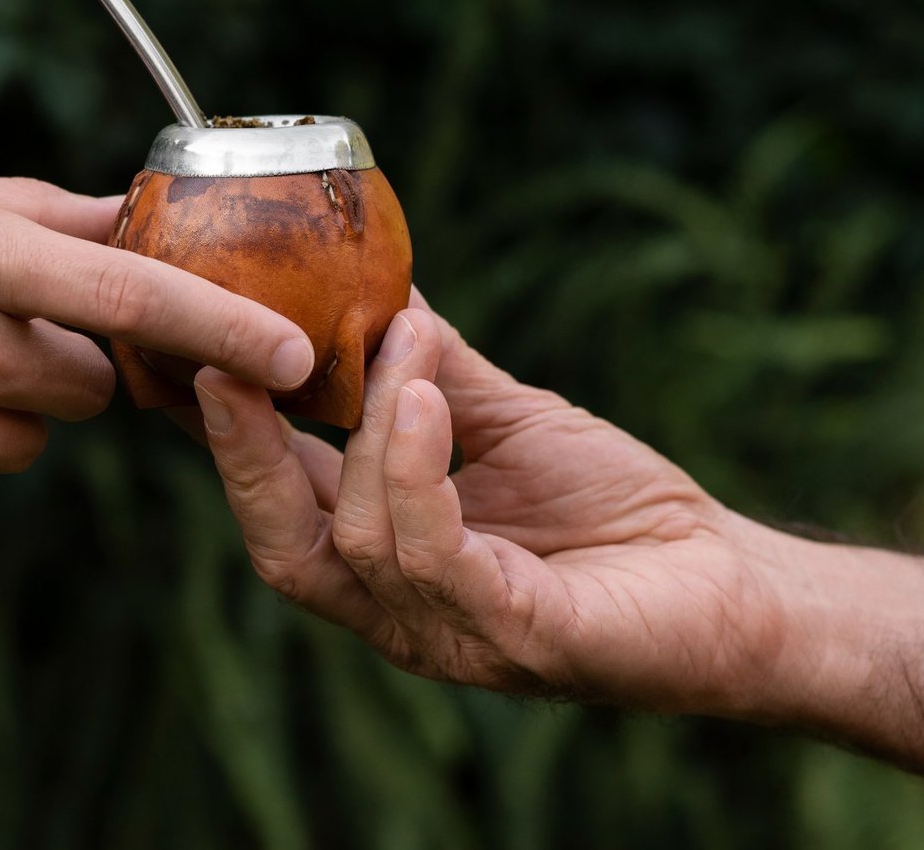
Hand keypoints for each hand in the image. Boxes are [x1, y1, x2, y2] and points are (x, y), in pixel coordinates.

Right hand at [192, 300, 793, 714]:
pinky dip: (418, 474)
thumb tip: (376, 287)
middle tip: (220, 363)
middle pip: (281, 546)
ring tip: (404, 349)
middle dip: (240, 453)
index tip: (195, 346)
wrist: (729, 579)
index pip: (280, 501)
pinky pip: (435, 559)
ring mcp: (451, 631)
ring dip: (373, 430)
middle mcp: (399, 607)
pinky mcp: (513, 635)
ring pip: (357, 538)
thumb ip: (436, 371)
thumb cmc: (619, 509)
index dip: (227, 433)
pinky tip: (426, 401)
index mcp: (386, 556)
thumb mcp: (507, 419)